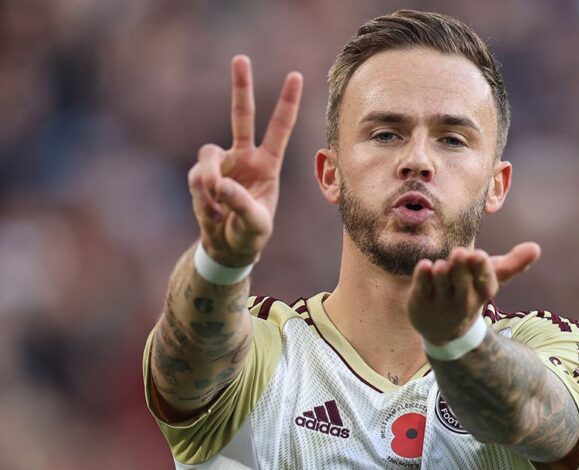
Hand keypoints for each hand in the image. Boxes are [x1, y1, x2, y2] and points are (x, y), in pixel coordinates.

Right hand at [188, 55, 302, 265]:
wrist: (228, 247)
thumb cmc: (250, 234)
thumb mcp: (256, 224)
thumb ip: (241, 203)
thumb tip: (220, 183)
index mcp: (268, 164)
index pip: (279, 129)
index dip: (287, 103)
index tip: (295, 75)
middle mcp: (244, 157)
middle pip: (241, 116)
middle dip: (241, 87)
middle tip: (241, 58)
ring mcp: (221, 164)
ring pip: (207, 155)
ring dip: (209, 181)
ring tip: (217, 207)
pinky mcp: (201, 177)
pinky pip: (196, 179)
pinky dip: (203, 199)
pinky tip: (212, 214)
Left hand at [407, 243, 540, 344]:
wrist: (444, 330)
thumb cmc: (471, 293)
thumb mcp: (491, 279)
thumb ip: (512, 264)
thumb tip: (536, 248)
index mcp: (482, 293)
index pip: (485, 282)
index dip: (481, 269)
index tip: (478, 254)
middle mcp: (462, 301)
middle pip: (462, 283)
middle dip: (461, 267)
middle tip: (461, 252)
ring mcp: (440, 303)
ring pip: (441, 282)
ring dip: (442, 270)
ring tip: (442, 265)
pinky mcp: (419, 302)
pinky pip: (421, 287)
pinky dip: (422, 275)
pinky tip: (425, 265)